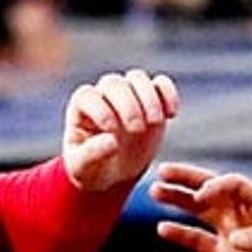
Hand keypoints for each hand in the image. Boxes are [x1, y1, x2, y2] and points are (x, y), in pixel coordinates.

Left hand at [62, 69, 177, 191]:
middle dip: (127, 104)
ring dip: (148, 97)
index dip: (100, 109)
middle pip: (114, 84)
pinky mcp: (150, 99)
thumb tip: (111, 142)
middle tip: (136, 129)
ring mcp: (127, 94)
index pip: (87, 96)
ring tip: (155, 122)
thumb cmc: (92, 169)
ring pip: (137, 79)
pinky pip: (160, 84)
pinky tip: (172, 114)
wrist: (113, 172)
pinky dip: (168, 94)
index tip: (111, 130)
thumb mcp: (84, 169)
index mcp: (80, 108)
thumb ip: (91, 155)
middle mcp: (102, 95)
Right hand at [151, 163, 251, 251]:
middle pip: (213, 189)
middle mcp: (246, 214)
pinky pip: (198, 239)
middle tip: (163, 172)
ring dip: (179, 200)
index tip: (200, 196)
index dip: (216, 186)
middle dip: (188, 179)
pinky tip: (162, 229)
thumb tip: (237, 238)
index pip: (235, 185)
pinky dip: (181, 234)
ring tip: (155, 192)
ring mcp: (234, 232)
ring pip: (201, 210)